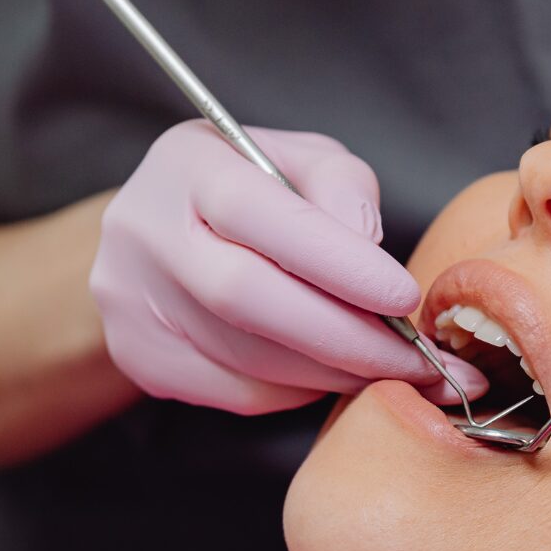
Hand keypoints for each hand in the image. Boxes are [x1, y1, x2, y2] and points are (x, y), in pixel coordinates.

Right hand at [91, 120, 485, 414]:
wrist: (154, 231)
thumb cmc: (247, 187)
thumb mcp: (298, 159)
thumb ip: (340, 186)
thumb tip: (367, 247)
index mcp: (188, 166)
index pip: (261, 217)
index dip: (338, 264)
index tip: (405, 298)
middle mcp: (145, 231)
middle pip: (247, 298)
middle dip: (345, 337)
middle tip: (418, 363)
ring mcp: (132, 300)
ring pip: (245, 356)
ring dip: (331, 372)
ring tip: (392, 371)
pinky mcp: (139, 355)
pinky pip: (234, 392)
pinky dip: (296, 390)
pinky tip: (331, 374)